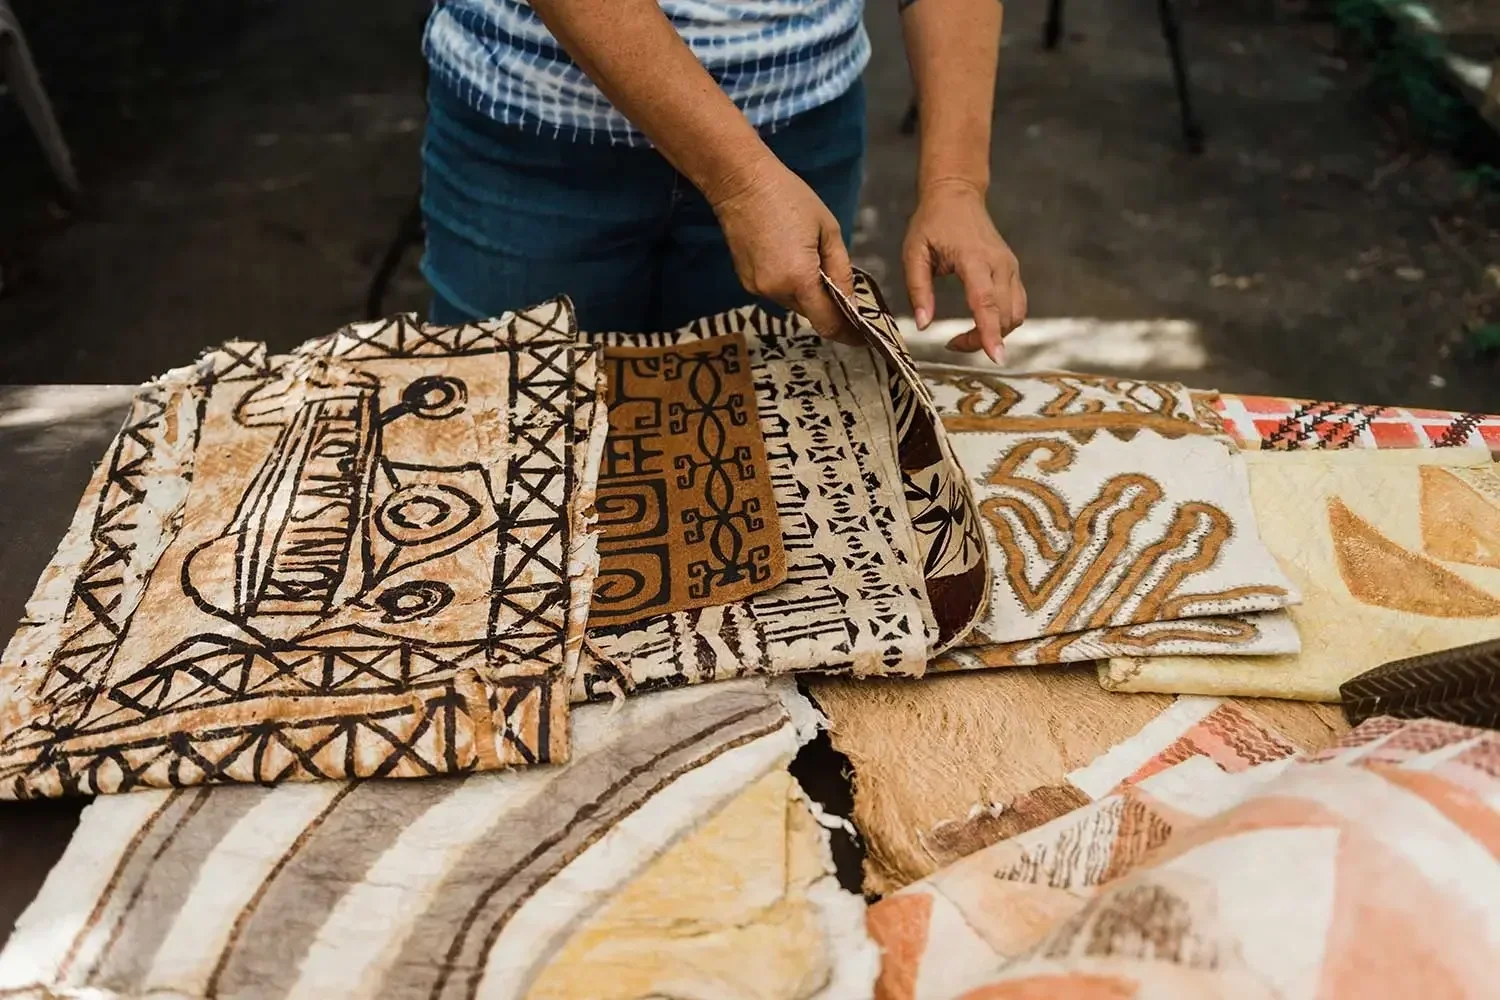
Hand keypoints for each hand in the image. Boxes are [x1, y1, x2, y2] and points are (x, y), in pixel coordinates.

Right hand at [709, 159, 859, 342]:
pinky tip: (791, 257)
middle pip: (811, 313)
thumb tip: (851, 302)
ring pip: (794, 303)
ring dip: (809, 294)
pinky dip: (790, 284)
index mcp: (800, 278)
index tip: (862, 338)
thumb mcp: (828, 230)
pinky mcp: (747, 281)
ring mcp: (758, 288)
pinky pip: (777, 292)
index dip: (848, 334)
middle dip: (830, 308)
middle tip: (845, 292)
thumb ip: (842, 270)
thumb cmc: (789, 198)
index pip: (828, 323)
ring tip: (813, 262)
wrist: (742, 183)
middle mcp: (776, 291)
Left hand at [903, 179, 1026, 362]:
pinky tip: (981, 323)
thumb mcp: (914, 253)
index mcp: (974, 258)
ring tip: (964, 337)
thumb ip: (918, 290)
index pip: (986, 301)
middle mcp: (999, 263)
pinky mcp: (1013, 270)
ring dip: (995, 333)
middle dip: (983, 339)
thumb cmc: (932, 222)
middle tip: (952, 343)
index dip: (990, 332)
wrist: (957, 194)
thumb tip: (924, 325)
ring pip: (1015, 314)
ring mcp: (1010, 266)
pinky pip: (1016, 305)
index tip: (995, 357)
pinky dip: (1003, 321)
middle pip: (1004, 315)